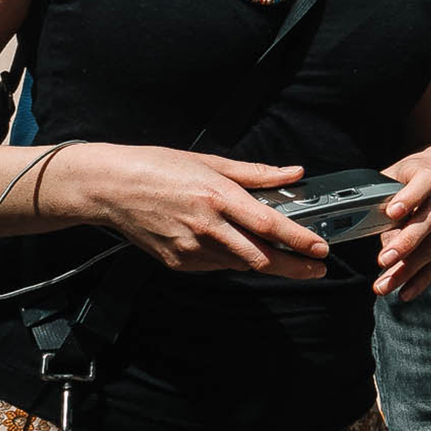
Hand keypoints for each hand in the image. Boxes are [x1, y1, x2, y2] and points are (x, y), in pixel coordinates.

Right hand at [55, 144, 328, 276]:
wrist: (109, 188)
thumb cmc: (158, 167)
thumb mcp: (210, 162)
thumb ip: (256, 174)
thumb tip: (294, 173)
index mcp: (217, 197)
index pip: (268, 225)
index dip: (299, 239)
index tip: (321, 247)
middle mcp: (207, 227)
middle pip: (261, 257)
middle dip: (295, 266)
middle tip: (317, 268)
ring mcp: (191, 249)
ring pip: (241, 263)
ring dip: (265, 262)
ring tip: (288, 258)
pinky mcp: (179, 263)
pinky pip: (217, 266)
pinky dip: (233, 259)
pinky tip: (235, 247)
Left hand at [375, 142, 430, 300]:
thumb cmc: (420, 172)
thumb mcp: (400, 172)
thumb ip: (385, 194)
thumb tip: (369, 224)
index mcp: (430, 175)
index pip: (423, 184)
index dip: (409, 198)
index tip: (391, 212)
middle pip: (428, 223)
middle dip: (406, 244)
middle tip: (383, 260)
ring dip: (408, 270)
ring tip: (384, 285)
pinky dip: (422, 279)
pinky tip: (405, 293)